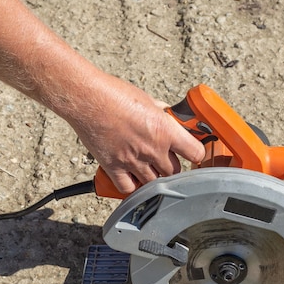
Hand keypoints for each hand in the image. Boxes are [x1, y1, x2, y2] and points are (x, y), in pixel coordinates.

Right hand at [65, 75, 204, 193]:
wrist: (87, 99)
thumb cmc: (114, 94)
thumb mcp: (148, 100)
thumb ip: (161, 113)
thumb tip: (168, 116)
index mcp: (165, 131)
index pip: (195, 153)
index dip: (196, 155)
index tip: (192, 154)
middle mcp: (152, 149)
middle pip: (174, 172)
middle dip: (171, 166)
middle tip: (165, 159)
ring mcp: (133, 161)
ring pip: (153, 183)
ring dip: (154, 178)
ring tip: (149, 168)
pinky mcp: (114, 168)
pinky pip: (129, 188)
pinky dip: (132, 186)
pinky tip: (132, 178)